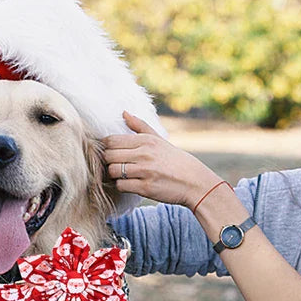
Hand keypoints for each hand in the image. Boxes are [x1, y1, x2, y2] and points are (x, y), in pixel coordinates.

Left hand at [102, 112, 222, 208]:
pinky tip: (131, 184)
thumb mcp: (160, 140)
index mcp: (146, 141)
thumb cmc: (175, 161)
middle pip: (108, 156)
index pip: (111, 140)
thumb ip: (140, 126)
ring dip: (114, 175)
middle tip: (116, 165)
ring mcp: (144, 171)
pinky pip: (121, 186)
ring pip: (112, 171)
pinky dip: (122, 186)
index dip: (106, 148)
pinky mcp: (145, 187)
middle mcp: (144, 154)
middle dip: (109, 161)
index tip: (113, 153)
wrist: (194, 182)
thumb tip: (123, 113)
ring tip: (123, 175)